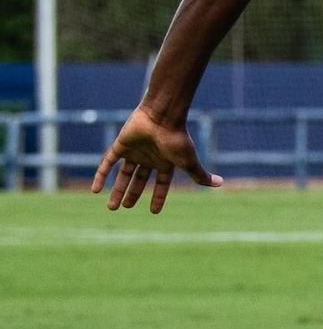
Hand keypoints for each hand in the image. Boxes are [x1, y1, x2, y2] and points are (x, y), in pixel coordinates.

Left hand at [90, 104, 222, 213]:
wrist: (161, 117)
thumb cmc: (177, 138)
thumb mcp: (188, 161)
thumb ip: (200, 174)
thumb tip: (221, 183)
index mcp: (166, 162)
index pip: (162, 183)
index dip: (158, 197)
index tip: (153, 211)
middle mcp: (149, 158)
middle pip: (140, 180)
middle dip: (133, 194)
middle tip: (124, 207)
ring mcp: (134, 152)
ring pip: (124, 174)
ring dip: (117, 189)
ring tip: (111, 207)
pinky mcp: (121, 145)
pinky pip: (108, 162)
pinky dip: (101, 175)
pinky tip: (95, 190)